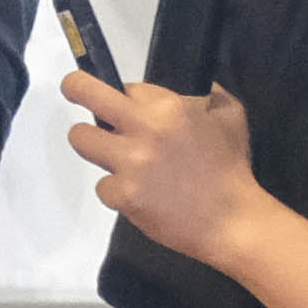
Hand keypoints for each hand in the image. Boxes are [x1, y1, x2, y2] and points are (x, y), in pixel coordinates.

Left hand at [55, 69, 266, 258]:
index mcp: (169, 107)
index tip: (123, 102)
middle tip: (74, 90)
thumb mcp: (229, 115)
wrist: (232, 220)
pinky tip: (140, 193)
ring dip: (94, 145)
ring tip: (117, 156)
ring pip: (81, 139)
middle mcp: (145, 129)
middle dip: (75, 87)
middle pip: (85, 92)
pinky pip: (102, 185)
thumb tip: (181, 89)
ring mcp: (130, 163)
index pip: (127, 87)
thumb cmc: (231, 168)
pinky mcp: (123, 194)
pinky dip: (117, 190)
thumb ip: (203, 94)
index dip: (124, 95)